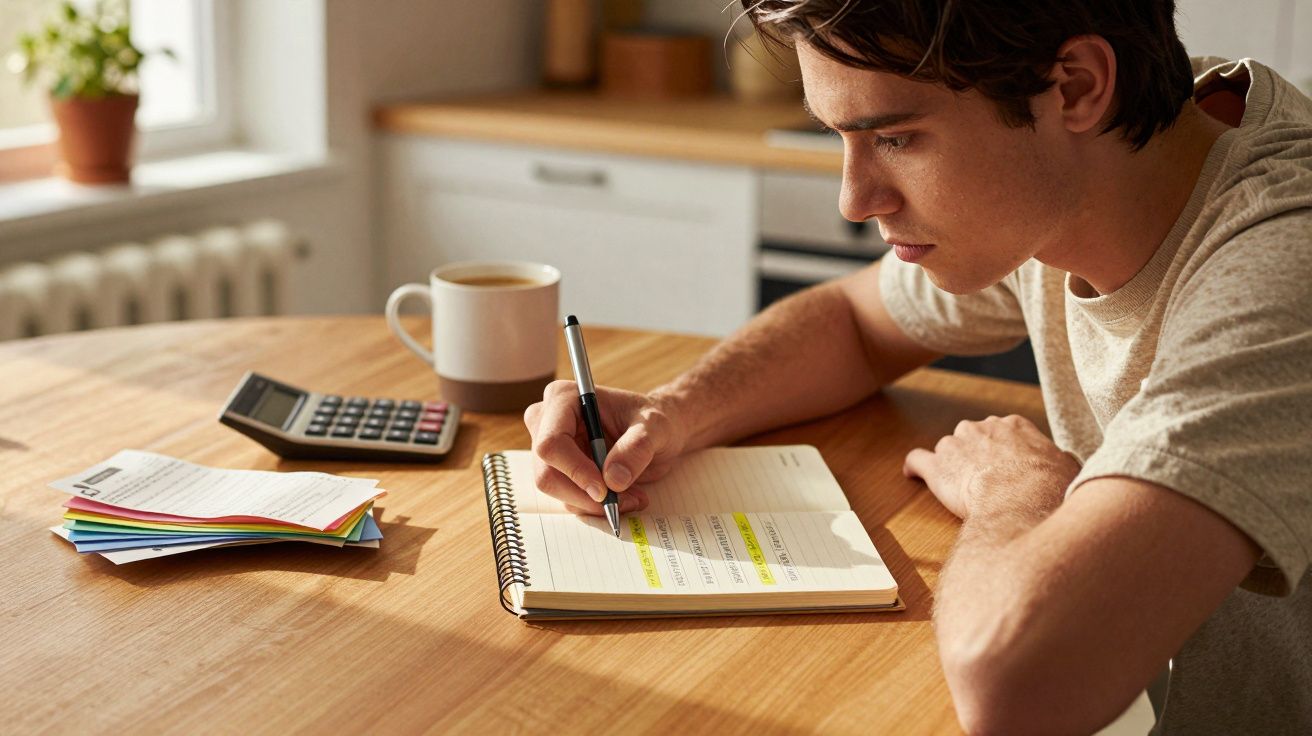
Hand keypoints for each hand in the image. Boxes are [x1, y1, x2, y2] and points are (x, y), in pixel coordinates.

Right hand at [523, 380, 687, 515]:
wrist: (654, 431)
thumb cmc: (653, 419)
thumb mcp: (655, 427)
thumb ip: (636, 448)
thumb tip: (613, 480)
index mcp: (563, 398)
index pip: (551, 443)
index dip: (574, 470)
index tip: (604, 490)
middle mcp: (547, 422)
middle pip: (547, 473)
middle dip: (585, 494)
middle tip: (625, 500)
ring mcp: (550, 448)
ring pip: (556, 490)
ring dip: (594, 503)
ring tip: (632, 497)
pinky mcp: (559, 470)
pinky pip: (567, 497)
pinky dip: (595, 505)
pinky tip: (622, 496)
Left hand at [902, 415, 1080, 520]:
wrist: (1023, 500)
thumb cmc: (1050, 487)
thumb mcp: (1068, 467)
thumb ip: (1060, 460)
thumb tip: (1065, 462)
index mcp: (1012, 424)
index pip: (1001, 432)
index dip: (1002, 453)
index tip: (1005, 468)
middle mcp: (981, 427)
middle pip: (972, 438)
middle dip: (975, 457)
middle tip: (986, 482)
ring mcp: (955, 443)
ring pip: (948, 452)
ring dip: (952, 467)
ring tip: (961, 490)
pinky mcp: (936, 466)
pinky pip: (917, 460)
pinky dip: (914, 467)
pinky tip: (913, 474)